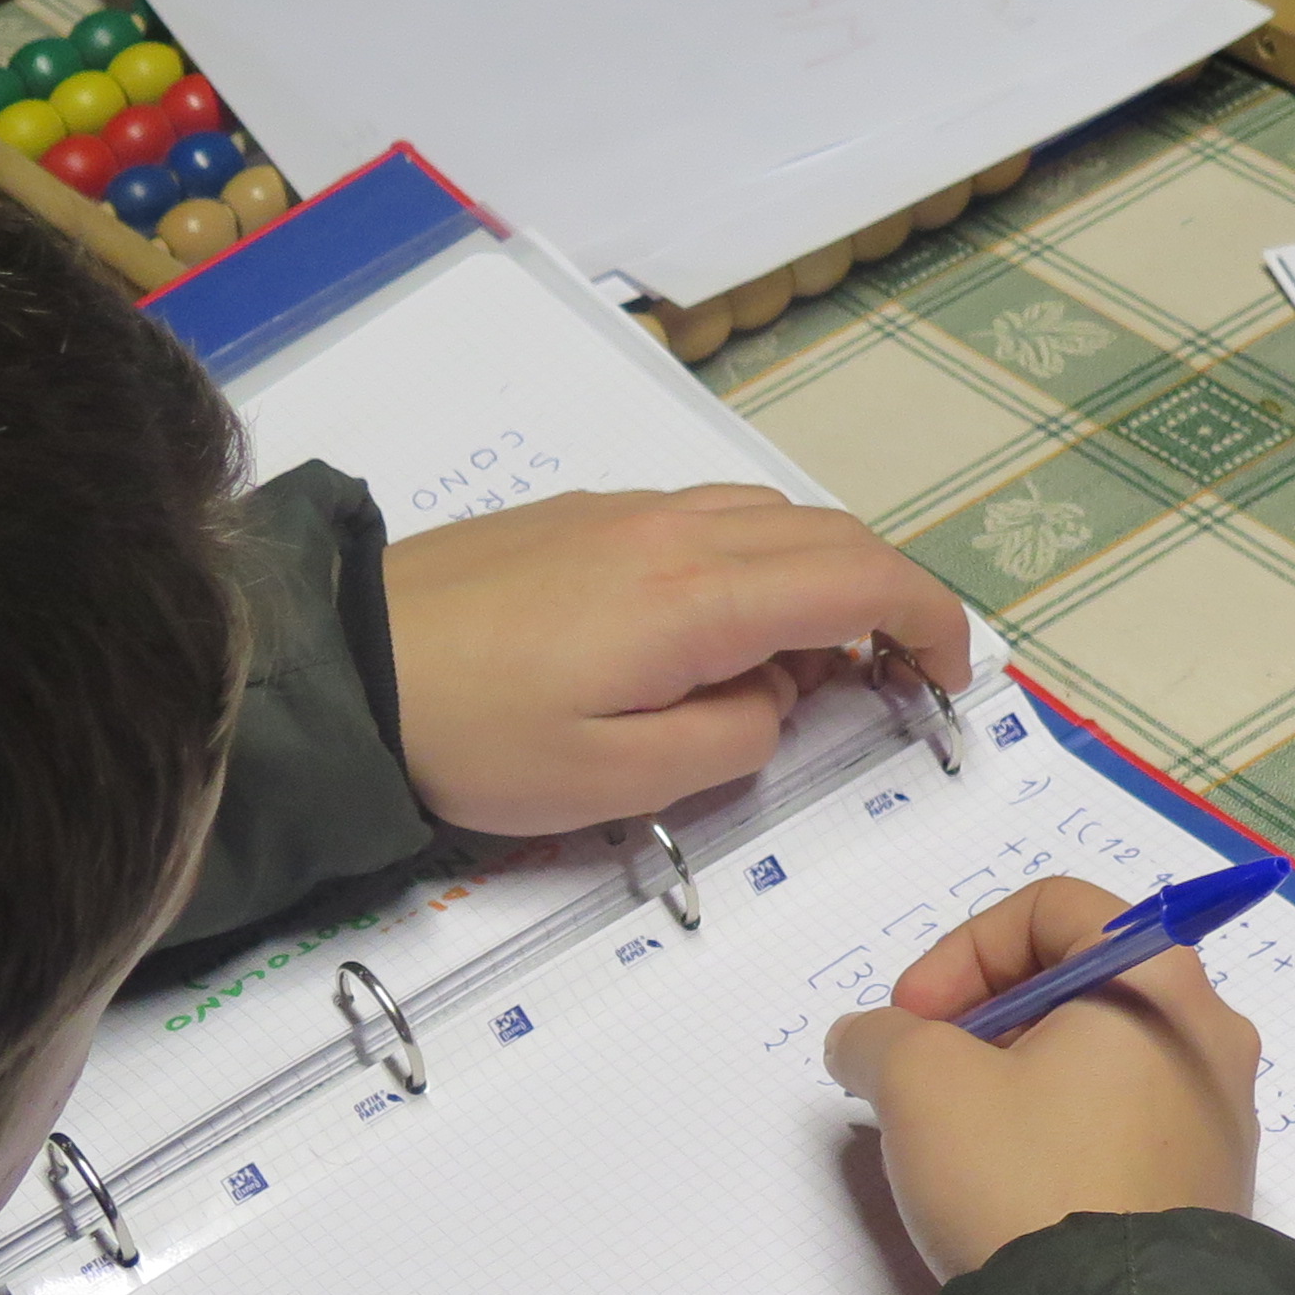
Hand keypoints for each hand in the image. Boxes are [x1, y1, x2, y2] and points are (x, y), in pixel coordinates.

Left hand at [380, 486, 973, 835]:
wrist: (343, 666)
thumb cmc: (474, 738)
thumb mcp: (618, 782)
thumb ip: (729, 741)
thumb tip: (775, 701)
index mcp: (699, 596)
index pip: (860, 580)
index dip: (929, 620)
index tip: (951, 673)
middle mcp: (677, 530)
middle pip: (830, 535)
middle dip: (887, 599)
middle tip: (895, 679)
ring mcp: (627, 512)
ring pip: (771, 517)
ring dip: (818, 580)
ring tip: (799, 672)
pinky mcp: (583, 517)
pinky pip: (707, 519)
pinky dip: (752, 566)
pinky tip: (714, 638)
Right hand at [823, 877, 1262, 1279]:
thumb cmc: (1023, 1177)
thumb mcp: (918, 1085)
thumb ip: (879, 1037)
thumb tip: (867, 1042)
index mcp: (1160, 980)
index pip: (1052, 907)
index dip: (961, 948)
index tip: (913, 1019)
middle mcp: (1212, 1036)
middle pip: (1081, 983)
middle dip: (983, 1019)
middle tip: (927, 1078)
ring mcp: (1222, 1118)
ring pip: (1102, 1060)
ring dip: (1018, 1077)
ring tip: (961, 1139)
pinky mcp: (1210, 1191)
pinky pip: (1126, 1126)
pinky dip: (1061, 1131)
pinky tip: (1014, 1187)